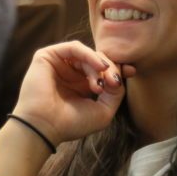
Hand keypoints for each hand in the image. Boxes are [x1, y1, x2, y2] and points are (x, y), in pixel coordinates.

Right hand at [11, 41, 134, 147]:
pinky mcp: (47, 56)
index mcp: (79, 85)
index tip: (132, 71)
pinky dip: (89, 55)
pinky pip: (73, 47)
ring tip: (105, 81)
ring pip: (86, 53)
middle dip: (110, 68)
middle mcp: (68, 73)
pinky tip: (99, 67)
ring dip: (100, 64)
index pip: (100, 70)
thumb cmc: (70, 124)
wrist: (44, 127)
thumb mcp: (103, 111)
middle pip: (96, 59)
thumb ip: (115, 93)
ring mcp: (58, 64)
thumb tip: (119, 76)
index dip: (117, 68)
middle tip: (115, 82)